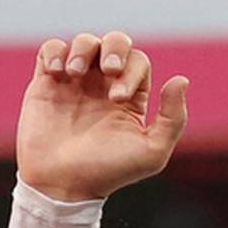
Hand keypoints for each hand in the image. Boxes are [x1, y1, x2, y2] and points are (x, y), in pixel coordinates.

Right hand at [17, 30, 187, 202]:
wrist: (60, 185)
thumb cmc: (107, 172)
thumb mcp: (151, 152)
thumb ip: (173, 118)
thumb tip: (181, 80)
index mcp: (129, 99)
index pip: (138, 63)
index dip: (131, 71)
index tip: (116, 99)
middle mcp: (103, 87)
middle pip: (116, 43)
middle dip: (114, 47)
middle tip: (107, 69)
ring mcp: (74, 83)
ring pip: (84, 42)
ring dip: (83, 48)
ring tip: (75, 73)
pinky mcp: (45, 84)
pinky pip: (51, 49)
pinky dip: (56, 51)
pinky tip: (57, 72)